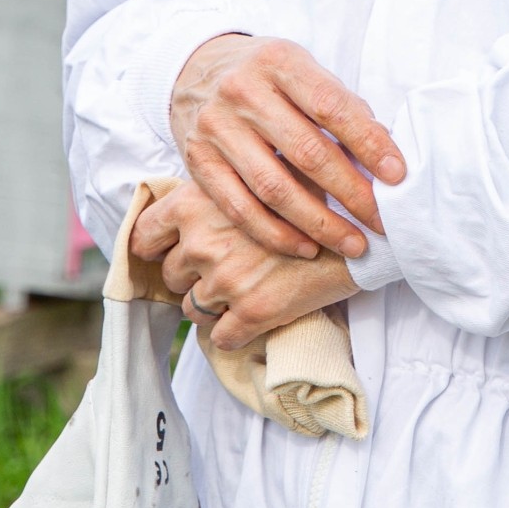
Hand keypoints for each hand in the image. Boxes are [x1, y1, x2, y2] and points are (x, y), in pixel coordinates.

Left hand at [132, 179, 357, 350]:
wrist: (364, 222)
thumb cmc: (316, 190)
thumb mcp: (260, 170)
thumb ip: (223, 185)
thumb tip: (197, 204)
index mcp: (197, 200)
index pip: (144, 233)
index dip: (154, 247)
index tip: (167, 253)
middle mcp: (203, 240)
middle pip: (171, 274)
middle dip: (193, 276)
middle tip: (225, 268)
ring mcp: (226, 279)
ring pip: (193, 309)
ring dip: (215, 305)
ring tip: (246, 290)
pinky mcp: (252, 312)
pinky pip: (221, 337)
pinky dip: (235, 332)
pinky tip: (256, 315)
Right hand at [169, 34, 404, 261]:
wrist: (194, 71)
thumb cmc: (265, 75)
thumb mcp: (301, 69)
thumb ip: (339, 104)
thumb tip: (384, 151)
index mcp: (279, 61)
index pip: (331, 106)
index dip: (368, 142)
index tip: (397, 175)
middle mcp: (243, 91)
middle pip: (306, 152)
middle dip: (351, 192)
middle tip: (382, 220)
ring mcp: (216, 128)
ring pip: (273, 188)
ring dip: (319, 223)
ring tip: (353, 243)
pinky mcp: (197, 162)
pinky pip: (240, 208)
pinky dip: (276, 234)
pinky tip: (307, 248)